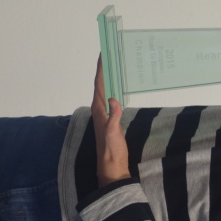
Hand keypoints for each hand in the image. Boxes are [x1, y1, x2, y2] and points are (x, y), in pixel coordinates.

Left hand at [91, 54, 130, 186]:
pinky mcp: (111, 119)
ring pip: (106, 91)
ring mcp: (105, 114)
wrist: (112, 166)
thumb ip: (114, 116)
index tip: (103, 54)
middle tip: (112, 55)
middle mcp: (100, 109)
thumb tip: (114, 99)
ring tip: (117, 67)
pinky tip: (121, 88)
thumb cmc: (112, 149)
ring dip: (110, 79)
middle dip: (105, 70)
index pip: (99, 85)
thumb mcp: (113, 132)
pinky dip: (116, 90)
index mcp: (98, 109)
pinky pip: (112, 99)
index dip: (100, 69)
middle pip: (101, 85)